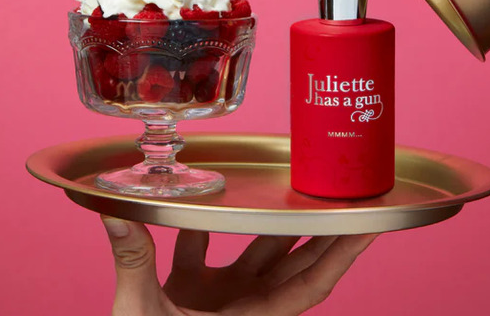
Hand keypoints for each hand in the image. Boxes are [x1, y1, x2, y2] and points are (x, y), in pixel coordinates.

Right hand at [101, 216, 376, 315]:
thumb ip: (135, 263)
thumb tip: (119, 216)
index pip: (312, 282)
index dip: (344, 252)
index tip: (371, 225)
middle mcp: (245, 306)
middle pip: (296, 260)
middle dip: (324, 228)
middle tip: (346, 192)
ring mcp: (222, 298)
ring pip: (258, 251)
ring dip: (276, 221)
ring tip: (294, 185)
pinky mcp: (195, 292)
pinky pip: (207, 251)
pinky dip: (207, 226)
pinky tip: (203, 195)